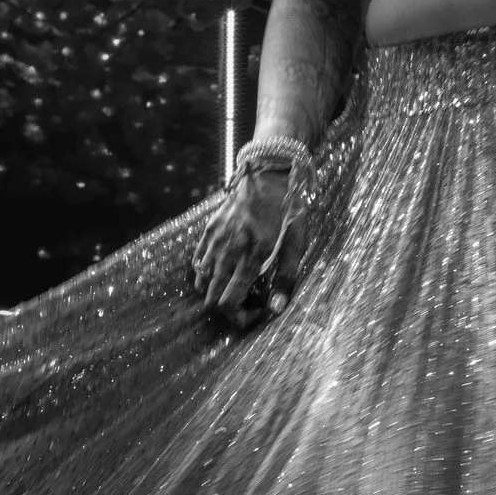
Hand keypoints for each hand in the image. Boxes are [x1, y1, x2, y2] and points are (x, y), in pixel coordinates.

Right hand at [190, 167, 302, 329]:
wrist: (271, 176)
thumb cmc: (289, 212)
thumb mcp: (297, 244)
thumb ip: (286, 278)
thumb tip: (276, 309)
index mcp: (251, 257)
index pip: (227, 303)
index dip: (238, 318)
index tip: (255, 313)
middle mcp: (227, 251)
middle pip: (210, 297)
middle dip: (228, 307)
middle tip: (249, 300)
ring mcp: (214, 240)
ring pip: (201, 282)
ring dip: (216, 290)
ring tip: (238, 283)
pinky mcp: (208, 230)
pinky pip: (197, 262)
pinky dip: (207, 272)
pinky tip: (227, 267)